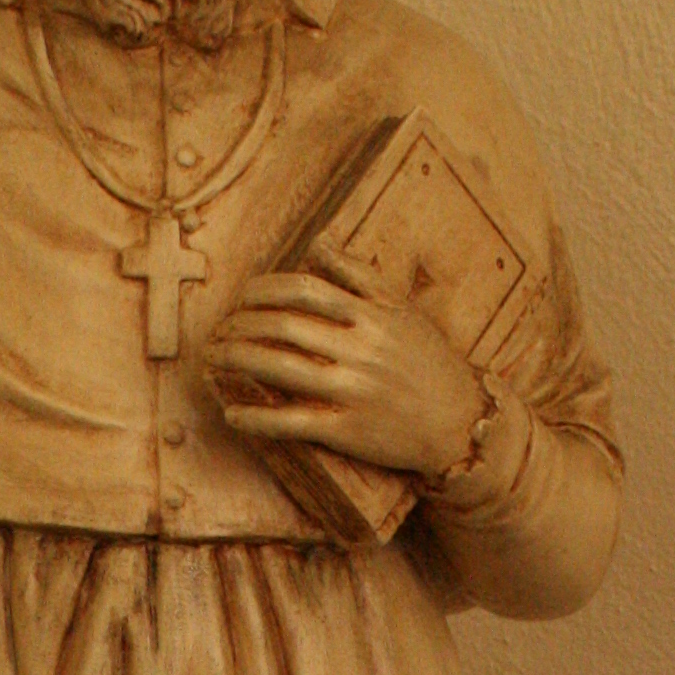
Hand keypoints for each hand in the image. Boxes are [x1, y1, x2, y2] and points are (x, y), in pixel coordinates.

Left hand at [209, 248, 485, 481]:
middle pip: (282, 326)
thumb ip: (359, 276)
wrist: (461, 421)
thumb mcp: (402, 310)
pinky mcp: (348, 431)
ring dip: (236, 361)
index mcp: (371, 315)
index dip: (262, 290)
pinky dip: (255, 419)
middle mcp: (360, 349)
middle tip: (219, 330)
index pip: (302, 290)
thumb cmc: (429, 362)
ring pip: (279, 368)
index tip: (242, 297)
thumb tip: (318, 244)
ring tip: (213, 359)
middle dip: (239, 325)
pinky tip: (231, 415)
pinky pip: (291, 422)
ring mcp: (352, 391)